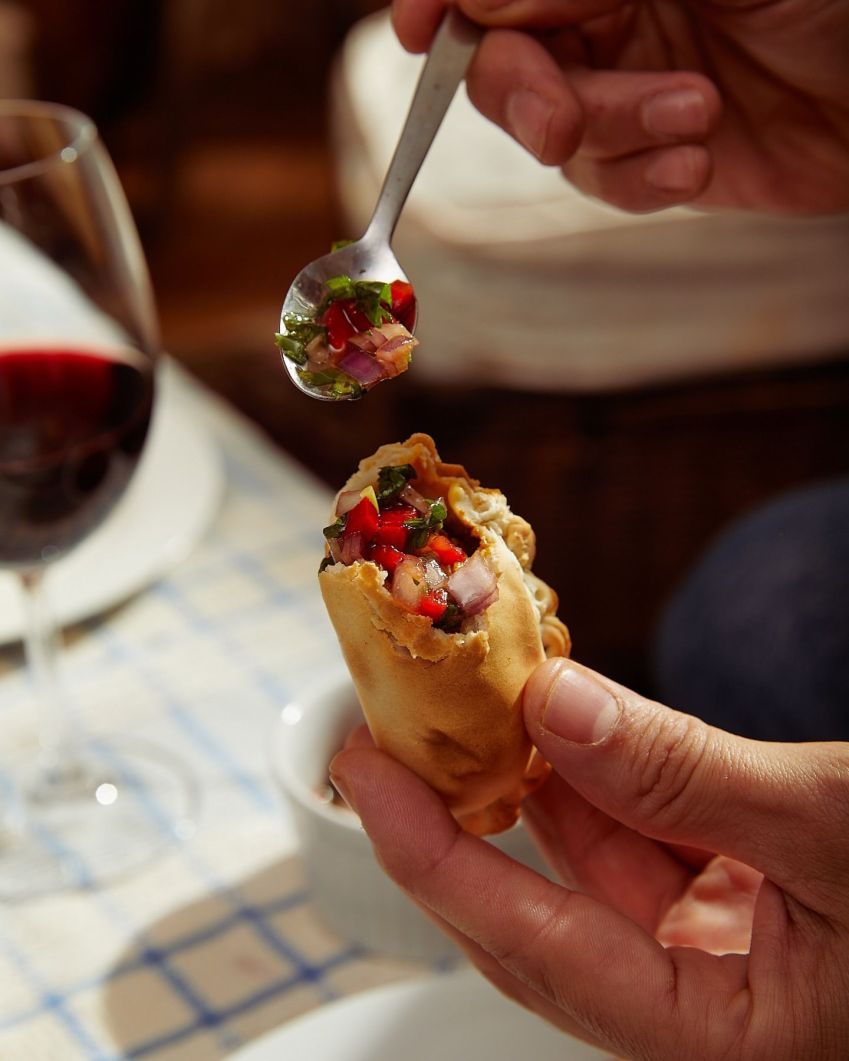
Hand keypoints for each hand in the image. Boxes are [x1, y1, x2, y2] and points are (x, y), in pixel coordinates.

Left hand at [330, 658, 848, 1058]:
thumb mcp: (834, 827)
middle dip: (455, 818)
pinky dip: (595, 777)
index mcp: (716, 1038)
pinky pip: (635, 839)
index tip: (364, 773)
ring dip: (525, 784)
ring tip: (461, 706)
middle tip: (384, 733)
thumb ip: (684, 774)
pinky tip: (561, 719)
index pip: (529, 944)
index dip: (432, 854)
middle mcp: (698, 1005)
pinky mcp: (733, 902)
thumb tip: (554, 704)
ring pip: (583, 866)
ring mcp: (713, 954)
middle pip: (534, 910)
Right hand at [392, 0, 848, 212]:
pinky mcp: (653, 161)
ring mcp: (626, 93)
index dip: (446, 5)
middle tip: (561, 120)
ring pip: (557, 134)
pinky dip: (642, 181)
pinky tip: (695, 165)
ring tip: (698, 113)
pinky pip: (608, 183)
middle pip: (503, 65)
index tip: (419, 30)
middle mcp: (604, 20)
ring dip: (616, 133)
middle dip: (526, 94)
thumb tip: (477, 3)